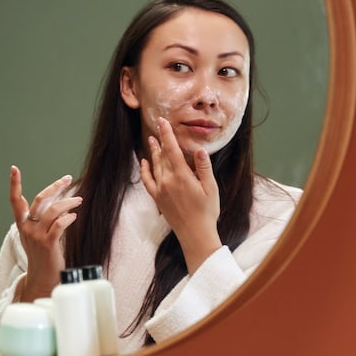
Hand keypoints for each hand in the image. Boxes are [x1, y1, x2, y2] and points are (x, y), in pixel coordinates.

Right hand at [8, 165, 81, 300]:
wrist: (43, 279)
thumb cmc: (43, 256)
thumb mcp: (36, 235)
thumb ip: (41, 219)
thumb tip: (55, 200)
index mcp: (22, 224)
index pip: (15, 201)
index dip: (14, 184)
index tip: (14, 169)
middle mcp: (27, 228)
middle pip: (40, 200)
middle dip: (55, 186)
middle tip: (68, 179)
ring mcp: (37, 236)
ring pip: (53, 210)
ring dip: (68, 202)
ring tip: (79, 200)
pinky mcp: (48, 244)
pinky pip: (59, 224)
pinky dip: (68, 217)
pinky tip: (74, 216)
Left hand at [140, 117, 222, 273]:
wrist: (194, 234)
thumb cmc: (206, 212)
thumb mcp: (211, 188)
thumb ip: (204, 168)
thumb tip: (199, 149)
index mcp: (182, 176)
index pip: (172, 150)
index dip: (166, 134)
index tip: (163, 121)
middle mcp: (168, 181)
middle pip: (162, 156)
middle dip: (160, 140)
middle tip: (158, 126)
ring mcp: (160, 190)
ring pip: (155, 166)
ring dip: (154, 152)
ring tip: (151, 140)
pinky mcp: (157, 198)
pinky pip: (148, 180)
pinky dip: (145, 170)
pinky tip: (144, 162)